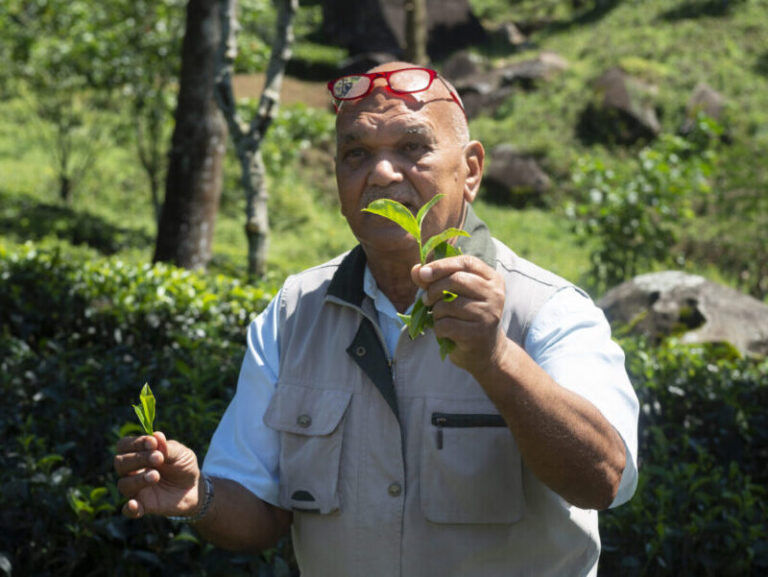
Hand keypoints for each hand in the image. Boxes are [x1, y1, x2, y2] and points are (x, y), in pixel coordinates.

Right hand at [114, 432, 200, 518]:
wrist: (194, 487)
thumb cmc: (183, 465)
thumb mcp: (180, 453)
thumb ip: (167, 447)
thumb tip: (155, 435)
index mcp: (138, 453)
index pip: (124, 445)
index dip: (135, 443)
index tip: (152, 443)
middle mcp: (132, 471)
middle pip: (120, 463)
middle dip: (138, 458)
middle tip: (158, 458)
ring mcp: (136, 489)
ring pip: (124, 484)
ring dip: (138, 479)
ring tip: (156, 476)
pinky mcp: (143, 506)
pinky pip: (128, 510)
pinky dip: (129, 508)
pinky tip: (134, 504)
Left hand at [411, 255, 508, 374]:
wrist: (483, 351)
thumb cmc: (466, 317)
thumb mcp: (454, 295)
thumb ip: (435, 280)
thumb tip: (416, 270)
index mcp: (492, 279)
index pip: (466, 262)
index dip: (441, 265)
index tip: (423, 273)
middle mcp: (495, 294)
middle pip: (456, 280)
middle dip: (434, 289)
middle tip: (426, 299)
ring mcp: (489, 314)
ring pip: (449, 304)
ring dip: (435, 311)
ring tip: (439, 317)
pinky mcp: (479, 333)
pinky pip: (446, 324)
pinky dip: (438, 328)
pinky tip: (444, 332)